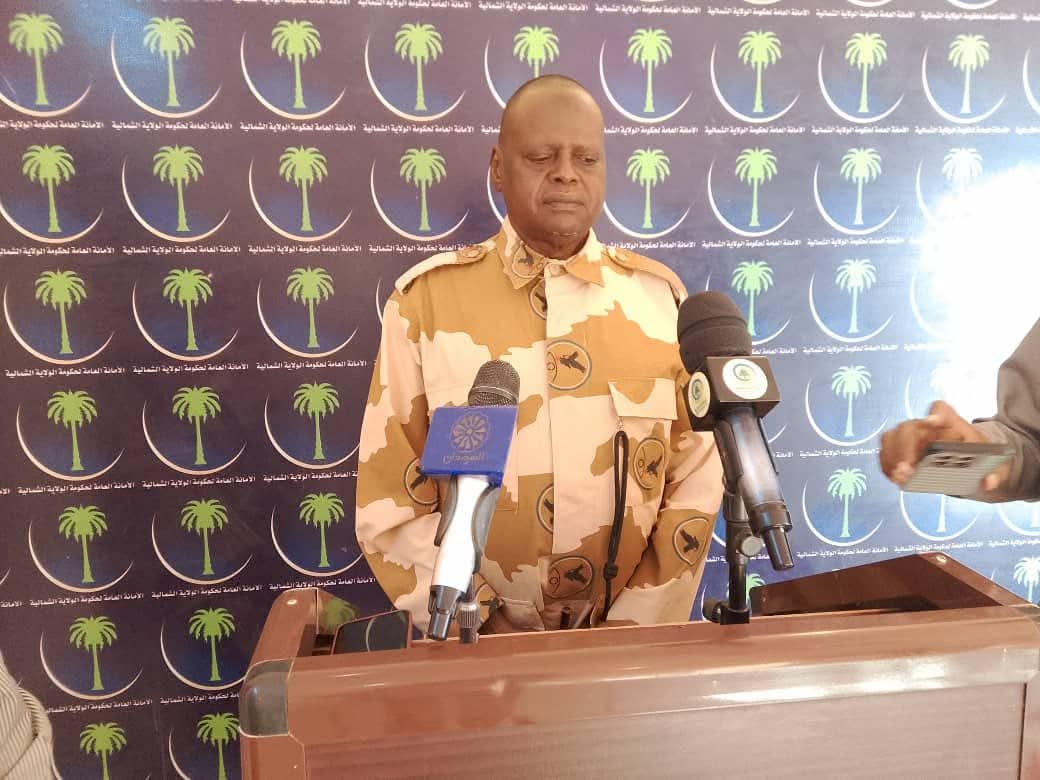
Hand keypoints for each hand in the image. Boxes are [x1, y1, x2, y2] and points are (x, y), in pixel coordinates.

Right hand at [879, 400, 1007, 491]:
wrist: (966, 458)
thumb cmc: (978, 458)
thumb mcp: (993, 464)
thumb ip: (995, 473)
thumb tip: (988, 482)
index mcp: (950, 422)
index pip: (940, 408)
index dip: (936, 414)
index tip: (935, 422)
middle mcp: (924, 425)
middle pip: (908, 427)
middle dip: (905, 447)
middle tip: (908, 468)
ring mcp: (908, 436)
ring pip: (891, 437)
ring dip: (892, 457)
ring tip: (900, 477)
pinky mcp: (897, 448)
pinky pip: (885, 452)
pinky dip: (887, 465)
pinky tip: (895, 478)